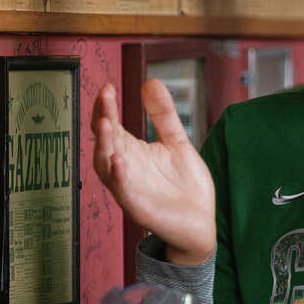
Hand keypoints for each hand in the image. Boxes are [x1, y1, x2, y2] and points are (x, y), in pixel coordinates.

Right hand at [92, 79, 215, 265]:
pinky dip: (119, 176)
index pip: (111, 125)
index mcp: (131, 152)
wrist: (201, 222)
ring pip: (107, 167)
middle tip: (105, 99)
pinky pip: (124, 192)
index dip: (106, 107)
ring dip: (104, 145)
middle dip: (103, 120)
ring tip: (107, 124)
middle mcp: (125, 169)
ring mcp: (129, 189)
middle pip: (105, 142)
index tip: (108, 87)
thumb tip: (151, 81)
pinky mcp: (139, 208)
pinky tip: (120, 160)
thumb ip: (163, 115)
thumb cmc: (185, 186)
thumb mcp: (177, 142)